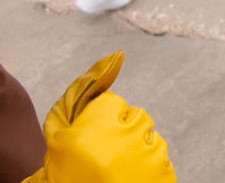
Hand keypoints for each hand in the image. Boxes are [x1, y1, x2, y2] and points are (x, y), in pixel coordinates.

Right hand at [26, 52, 175, 182]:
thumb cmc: (66, 169)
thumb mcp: (60, 129)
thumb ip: (84, 88)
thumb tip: (117, 54)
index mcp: (100, 121)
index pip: (111, 103)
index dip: (97, 122)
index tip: (90, 140)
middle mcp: (129, 135)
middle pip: (134, 116)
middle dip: (119, 130)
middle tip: (104, 154)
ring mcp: (150, 156)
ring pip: (149, 136)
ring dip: (135, 147)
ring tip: (116, 167)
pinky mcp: (164, 175)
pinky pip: (161, 158)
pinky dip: (146, 166)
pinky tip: (129, 177)